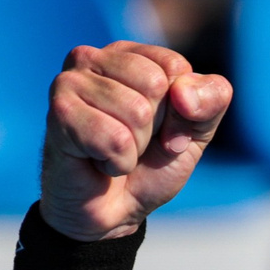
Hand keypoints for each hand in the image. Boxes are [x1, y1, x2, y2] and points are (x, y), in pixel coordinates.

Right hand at [39, 42, 232, 241]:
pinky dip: (116, 162)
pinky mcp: (58, 112)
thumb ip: (211, 100)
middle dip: (153, 128)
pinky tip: (97, 162)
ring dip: (133, 148)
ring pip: (136, 111)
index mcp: (129, 54)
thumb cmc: (150, 167)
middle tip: (131, 144)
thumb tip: (183, 93)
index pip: (175, 67)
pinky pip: (113, 138)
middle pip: (154, 84)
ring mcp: (70, 82)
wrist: (113, 215)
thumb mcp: (196, 132)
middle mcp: (93, 58)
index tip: (160, 130)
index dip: (179, 109)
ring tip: (112, 153)